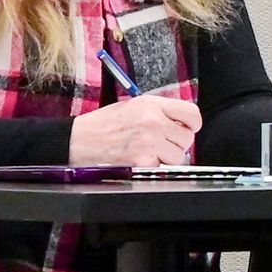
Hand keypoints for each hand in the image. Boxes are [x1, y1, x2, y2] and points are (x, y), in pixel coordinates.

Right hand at [69, 94, 203, 166]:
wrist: (79, 140)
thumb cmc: (103, 125)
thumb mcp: (133, 106)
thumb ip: (159, 111)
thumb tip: (182, 122)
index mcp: (151, 104)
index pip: (192, 113)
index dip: (192, 124)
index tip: (187, 128)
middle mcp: (153, 121)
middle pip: (187, 138)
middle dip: (176, 143)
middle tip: (160, 143)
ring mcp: (149, 142)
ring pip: (178, 156)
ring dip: (166, 157)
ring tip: (146, 151)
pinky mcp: (143, 161)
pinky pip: (161, 168)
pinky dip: (152, 167)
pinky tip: (136, 158)